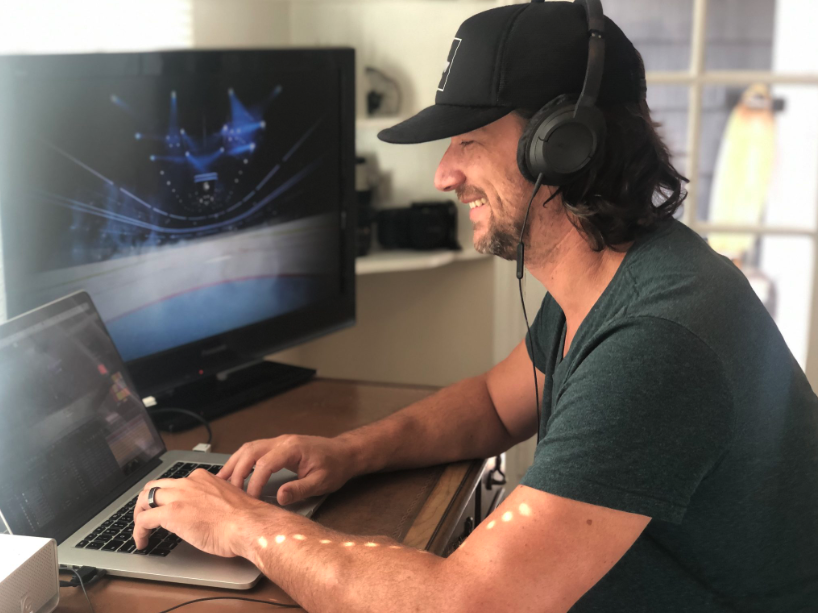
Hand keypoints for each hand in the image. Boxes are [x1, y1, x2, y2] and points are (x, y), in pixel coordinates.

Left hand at [132, 468, 270, 555]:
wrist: (248, 524)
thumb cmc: (245, 518)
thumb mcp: (227, 500)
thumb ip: (212, 500)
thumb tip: (207, 512)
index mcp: (203, 478)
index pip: (176, 483)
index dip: (167, 497)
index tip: (167, 507)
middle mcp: (188, 482)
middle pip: (155, 486)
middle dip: (146, 501)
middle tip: (146, 515)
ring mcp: (178, 496)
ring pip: (145, 498)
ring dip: (139, 513)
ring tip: (141, 528)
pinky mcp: (170, 513)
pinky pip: (143, 520)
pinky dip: (138, 531)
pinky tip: (142, 542)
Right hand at [217, 434, 356, 504]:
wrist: (344, 453)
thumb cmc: (335, 466)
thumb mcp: (321, 482)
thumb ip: (300, 490)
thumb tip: (278, 498)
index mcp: (292, 448)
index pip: (265, 464)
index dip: (254, 482)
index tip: (250, 499)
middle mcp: (282, 441)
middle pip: (251, 451)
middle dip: (237, 470)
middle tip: (228, 491)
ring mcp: (279, 441)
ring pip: (249, 448)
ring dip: (234, 463)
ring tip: (221, 481)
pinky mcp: (278, 446)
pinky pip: (254, 450)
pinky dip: (241, 460)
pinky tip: (234, 472)